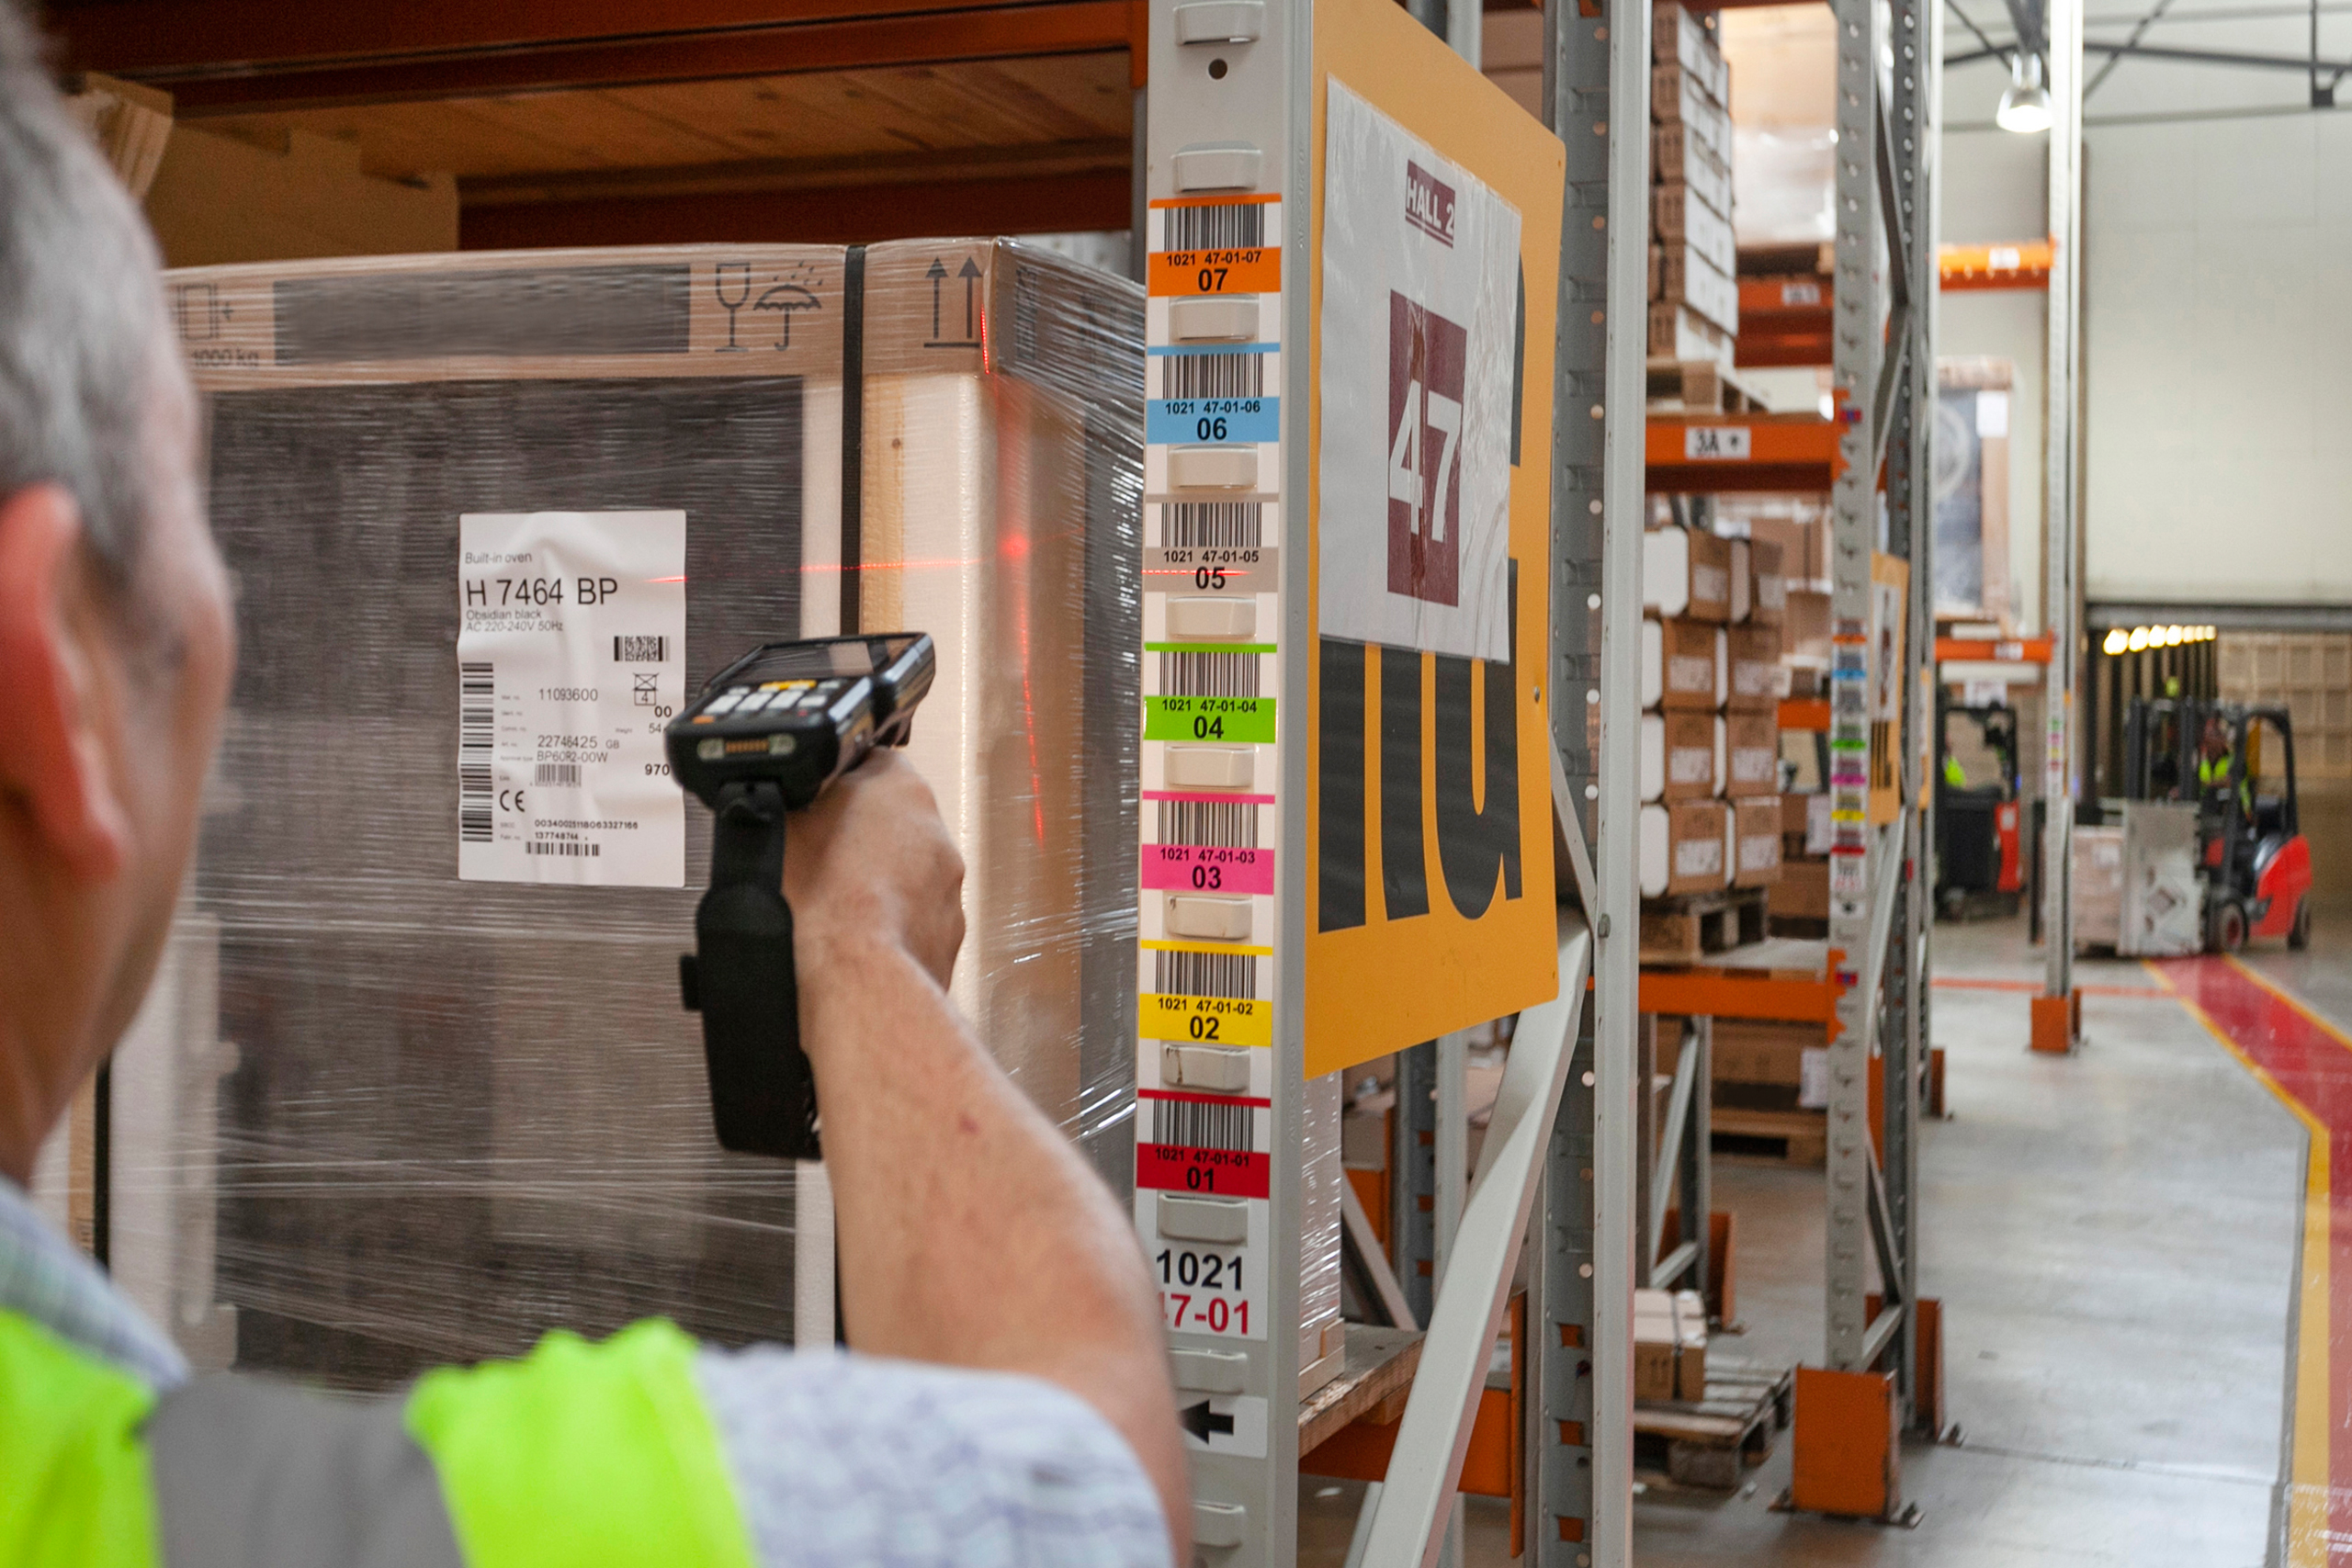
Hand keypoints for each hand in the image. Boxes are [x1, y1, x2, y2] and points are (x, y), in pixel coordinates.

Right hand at [784, 750, 964, 991]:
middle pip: (893, 821)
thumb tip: (780, 792)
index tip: (815, 804)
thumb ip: (791, 799)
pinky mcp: (947, 934)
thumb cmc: (819, 904)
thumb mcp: (777, 825)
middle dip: (858, 837)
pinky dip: (890, 924)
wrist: (853, 980)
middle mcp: (935, 831)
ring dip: (877, 884)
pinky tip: (856, 939)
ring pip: (908, 874)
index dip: (836, 783)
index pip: (871, 761)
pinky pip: (915, 919)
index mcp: (899, 786)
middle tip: (818, 860)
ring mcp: (948, 887)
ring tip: (834, 907)